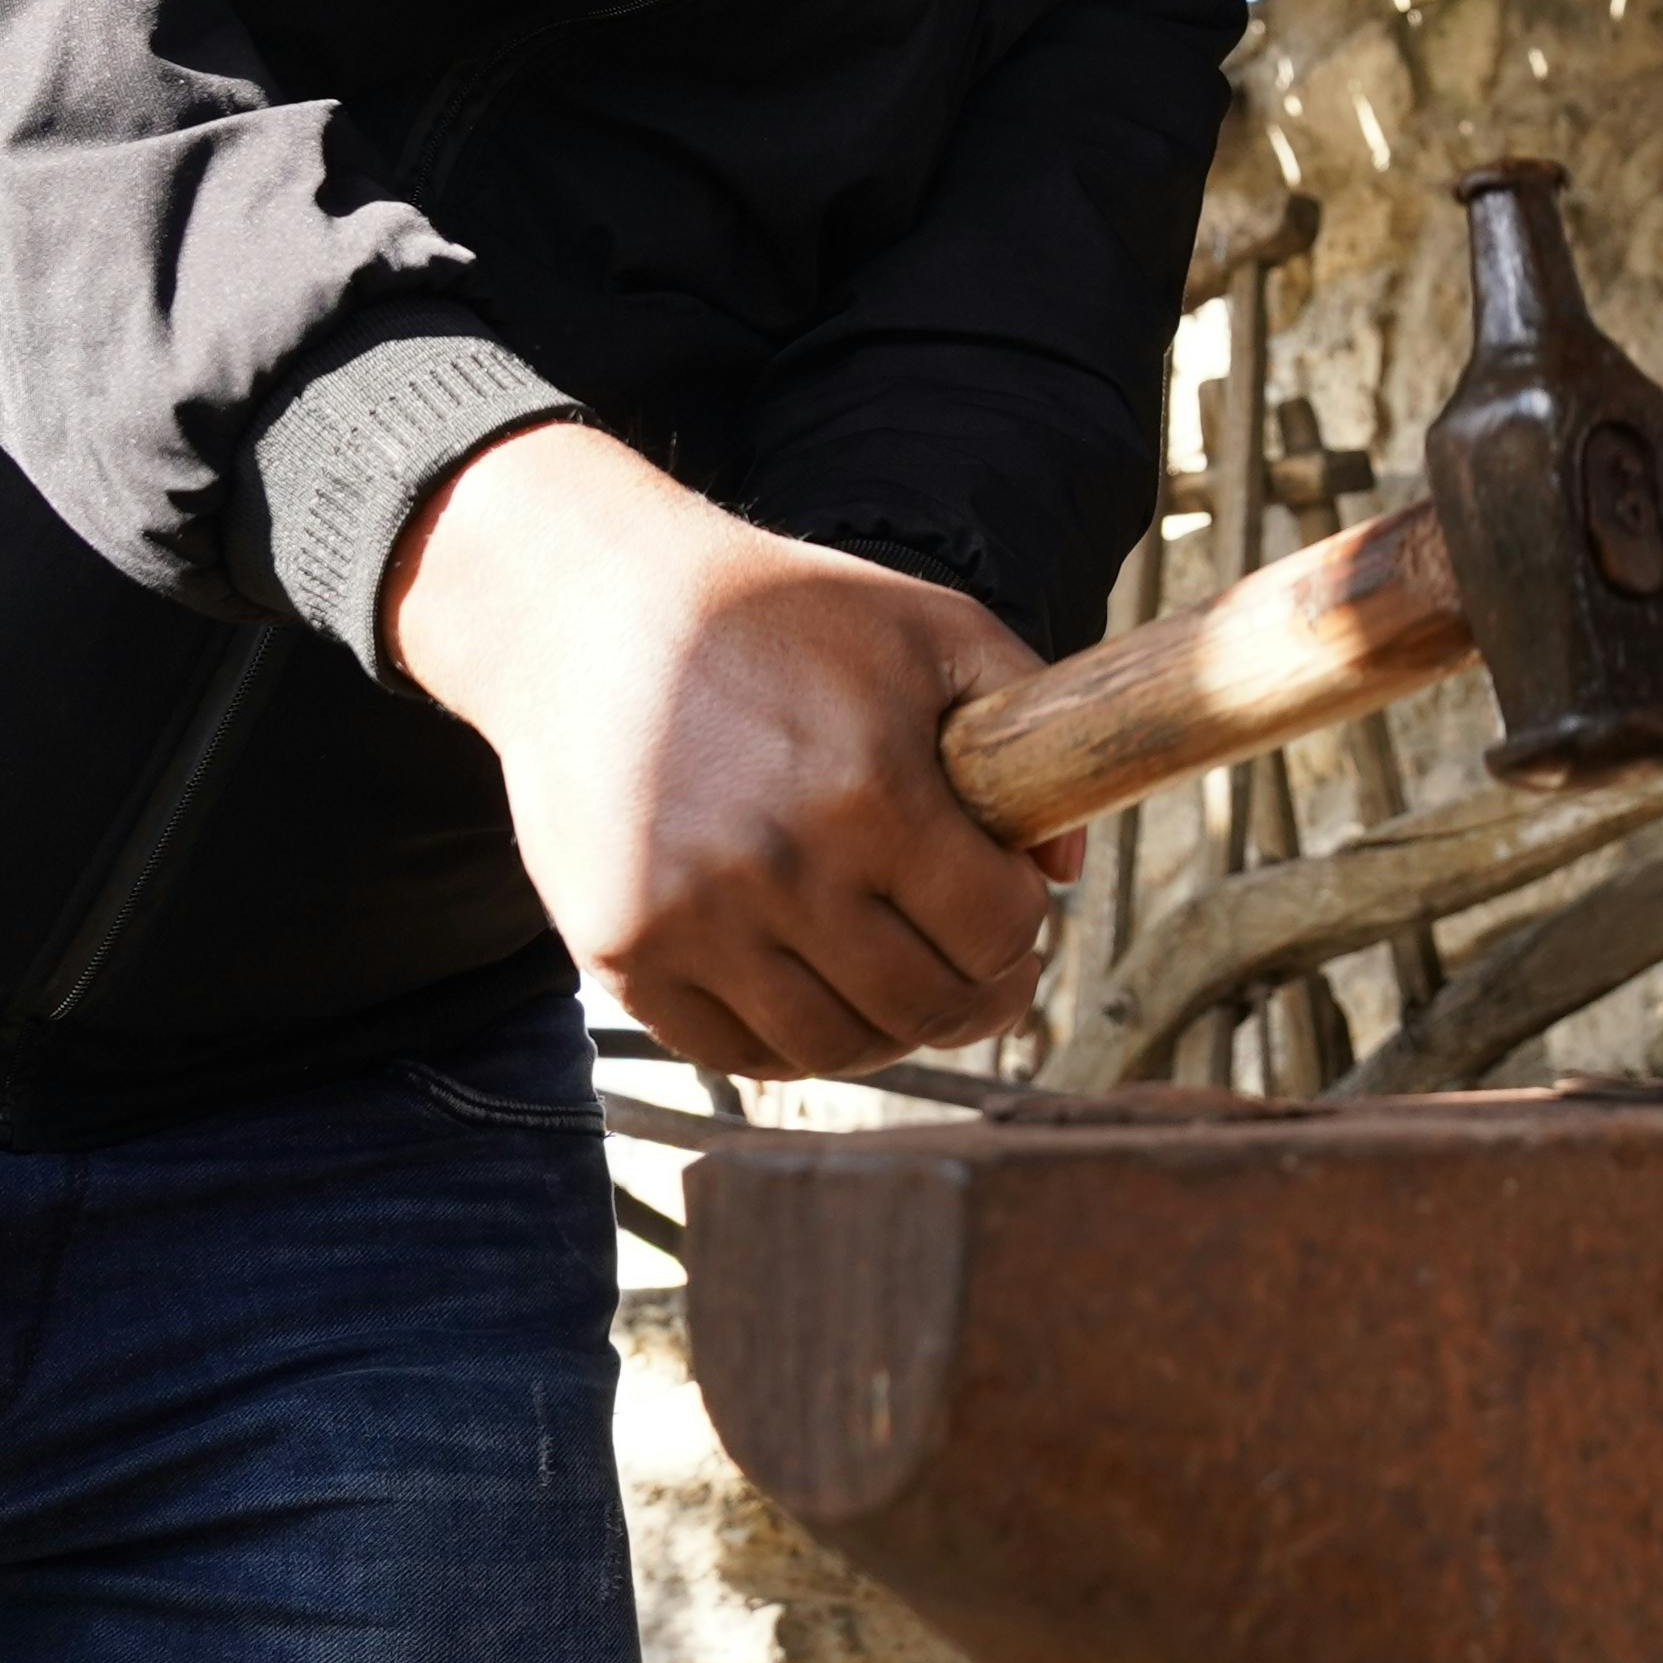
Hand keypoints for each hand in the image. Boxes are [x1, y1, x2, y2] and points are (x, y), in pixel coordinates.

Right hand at [380, 419, 1071, 1075]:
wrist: (595, 608)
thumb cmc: (781, 614)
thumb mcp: (932, 627)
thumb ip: (1028, 722)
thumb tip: (1067, 868)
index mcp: (870, 790)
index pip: (994, 931)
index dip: (1024, 929)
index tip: (1015, 908)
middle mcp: (779, 869)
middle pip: (923, 1006)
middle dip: (980, 997)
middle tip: (988, 976)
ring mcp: (691, 921)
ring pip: (832, 1049)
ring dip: (889, 1032)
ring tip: (904, 988)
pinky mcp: (622, 953)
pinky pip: (732, 1054)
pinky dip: (790, 1045)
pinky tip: (817, 995)